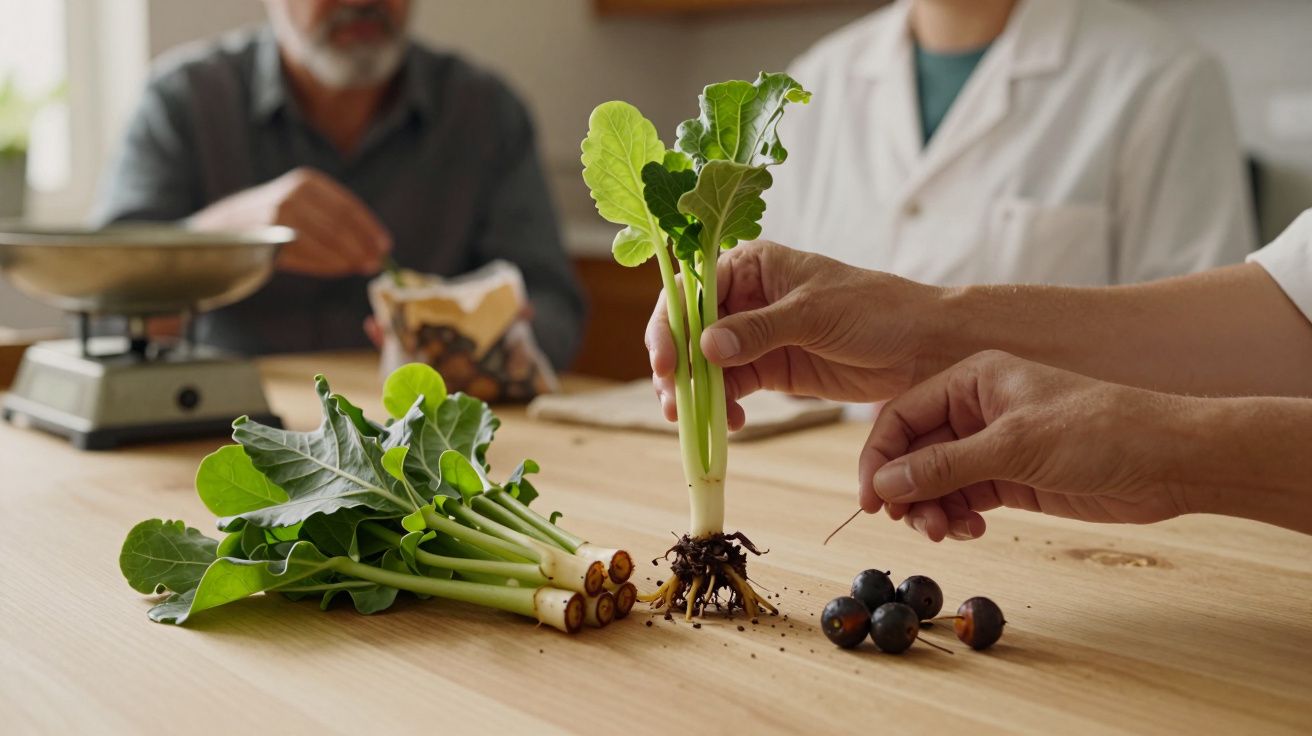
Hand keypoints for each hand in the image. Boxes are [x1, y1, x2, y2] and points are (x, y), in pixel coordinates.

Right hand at [189, 167, 390, 277]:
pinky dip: (326, 264)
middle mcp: (294, 194)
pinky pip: (308, 255)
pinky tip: (337, 269)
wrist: (222, 227)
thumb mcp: (303, 205)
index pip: (348, 207)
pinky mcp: (270, 238)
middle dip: (361, 248)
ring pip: (326, 242)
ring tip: (358, 268)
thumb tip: (373, 246)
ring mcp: (280, 216)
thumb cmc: (273, 221)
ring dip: (346, 259)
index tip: (385, 246)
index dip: (369, 228)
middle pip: (340, 227)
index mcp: (307, 182)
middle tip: (375, 264)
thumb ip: (333, 219)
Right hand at [647, 241, 943, 427]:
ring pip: (705, 365)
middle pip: (690, 331)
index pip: (693, 291)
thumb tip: (705, 346)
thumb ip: (759, 330)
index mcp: (752, 265)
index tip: (665, 363)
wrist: (922, 349)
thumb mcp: (814, 314)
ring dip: (695, 394)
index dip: (671, 326)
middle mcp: (746, 298)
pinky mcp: (770, 369)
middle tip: (673, 404)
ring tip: (695, 422)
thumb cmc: (876, 310)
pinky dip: (722, 406)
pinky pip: (730, 388)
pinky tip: (731, 423)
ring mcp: (755, 336)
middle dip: (677, 367)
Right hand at [858, 351, 1194, 541]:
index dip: (880, 457)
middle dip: (908, 489)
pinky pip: (963, 498)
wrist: (1168, 461)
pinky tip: (973, 530)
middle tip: (914, 524)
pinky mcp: (1011, 478)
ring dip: (932, 509)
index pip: (901, 415)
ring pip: (935, 480)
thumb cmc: (1097, 432)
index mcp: (971, 380)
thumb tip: (884, 485)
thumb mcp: (1013, 447)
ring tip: (947, 533)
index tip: (871, 499)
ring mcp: (992, 445)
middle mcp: (976, 409)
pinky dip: (958, 517)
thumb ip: (944, 466)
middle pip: (914, 451)